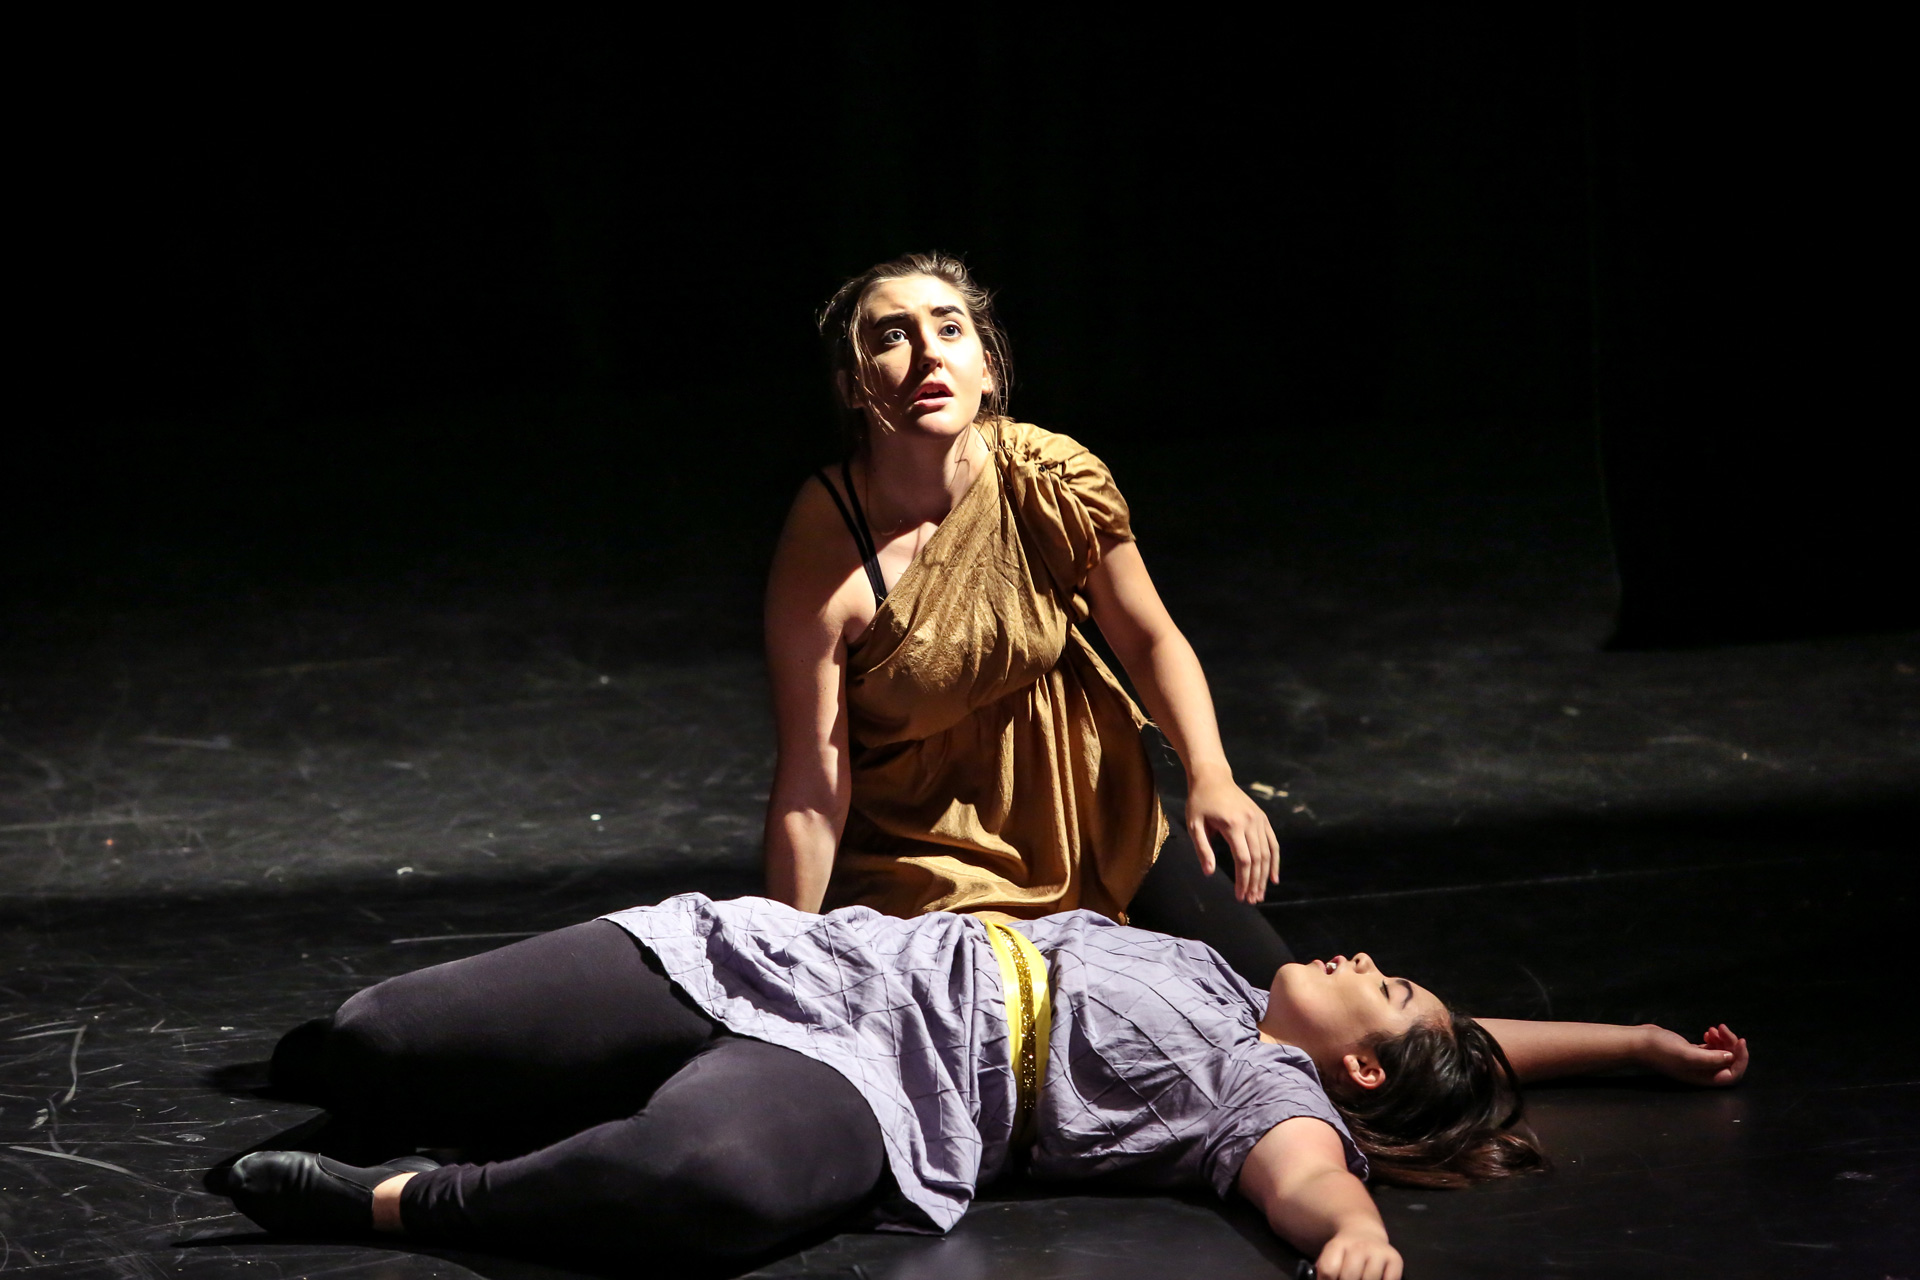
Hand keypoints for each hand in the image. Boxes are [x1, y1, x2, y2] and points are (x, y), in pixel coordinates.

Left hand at [1187, 773, 1280, 903]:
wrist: (1213, 777)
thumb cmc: (1200, 801)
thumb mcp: (1194, 824)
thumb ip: (1202, 849)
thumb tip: (1208, 873)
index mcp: (1233, 825)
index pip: (1243, 859)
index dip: (1243, 880)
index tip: (1240, 896)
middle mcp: (1250, 822)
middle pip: (1257, 859)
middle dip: (1255, 883)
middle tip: (1251, 900)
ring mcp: (1259, 820)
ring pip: (1267, 853)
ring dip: (1264, 876)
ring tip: (1260, 894)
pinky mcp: (1262, 818)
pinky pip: (1272, 843)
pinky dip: (1274, 861)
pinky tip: (1273, 878)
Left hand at [1315, 1227, 1402, 1279]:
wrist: (1364, 1232)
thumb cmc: (1345, 1253)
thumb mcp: (1330, 1256)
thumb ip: (1326, 1272)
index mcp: (1339, 1244)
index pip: (1329, 1269)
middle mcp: (1360, 1245)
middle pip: (1349, 1277)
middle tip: (1347, 1279)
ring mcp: (1378, 1251)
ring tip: (1360, 1278)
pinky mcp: (1395, 1258)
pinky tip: (1377, 1279)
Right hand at [1637, 1022, 1748, 1086]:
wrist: (1639, 1042)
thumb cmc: (1661, 1050)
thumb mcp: (1687, 1054)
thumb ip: (1710, 1058)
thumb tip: (1731, 1057)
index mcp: (1704, 1077)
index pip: (1733, 1074)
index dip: (1741, 1059)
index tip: (1740, 1041)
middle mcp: (1703, 1072)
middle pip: (1728, 1063)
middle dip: (1731, 1046)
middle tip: (1723, 1029)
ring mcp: (1696, 1062)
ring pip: (1720, 1054)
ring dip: (1723, 1040)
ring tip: (1714, 1028)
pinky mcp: (1690, 1052)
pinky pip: (1710, 1048)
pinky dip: (1714, 1039)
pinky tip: (1707, 1031)